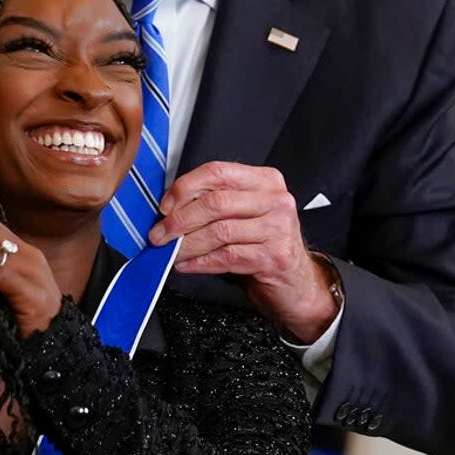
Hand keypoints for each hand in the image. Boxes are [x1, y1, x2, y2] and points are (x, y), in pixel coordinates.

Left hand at [147, 161, 338, 343]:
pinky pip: (226, 257)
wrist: (295, 282)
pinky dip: (200, 262)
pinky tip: (187, 265)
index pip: (218, 172)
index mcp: (265, 180)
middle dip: (180, 220)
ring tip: (171, 252)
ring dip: (187, 244)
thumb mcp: (242, 216)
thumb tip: (168, 209)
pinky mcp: (275, 257)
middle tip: (159, 234)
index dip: (185, 188)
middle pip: (216, 202)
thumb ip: (213, 204)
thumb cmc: (262, 245)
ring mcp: (279, 228)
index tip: (164, 207)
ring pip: (219, 232)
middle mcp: (276, 200)